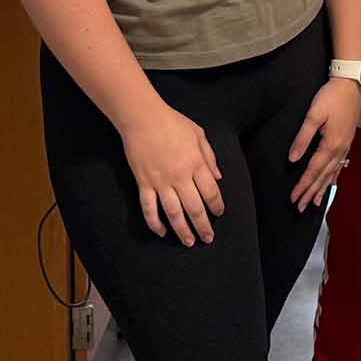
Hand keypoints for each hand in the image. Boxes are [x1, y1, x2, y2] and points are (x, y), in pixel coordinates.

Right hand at [117, 102, 224, 245]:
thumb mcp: (198, 134)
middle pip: (195, 208)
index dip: (216, 206)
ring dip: (182, 230)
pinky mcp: (144, 183)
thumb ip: (209, 157)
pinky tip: (162, 232)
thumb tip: (219, 178)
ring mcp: (161, 182)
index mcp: (196, 163)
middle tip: (208, 238)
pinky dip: (155, 223)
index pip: (211, 192)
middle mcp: (180, 176)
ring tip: (189, 242)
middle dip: (203, 226)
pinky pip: (149, 208)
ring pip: (174, 213)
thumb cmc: (172, 122)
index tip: (218, 214)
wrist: (142, 118)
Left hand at [287, 78, 360, 211]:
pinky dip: (334, 176)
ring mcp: (346, 146)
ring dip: (322, 188)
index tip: (294, 198)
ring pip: (332, 172)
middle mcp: (340, 149)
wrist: (352, 83)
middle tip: (300, 207)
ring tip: (315, 202)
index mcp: (331, 145)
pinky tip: (332, 181)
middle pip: (323, 176)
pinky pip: (340, 165)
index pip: (313, 170)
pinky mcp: (348, 141)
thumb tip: (293, 159)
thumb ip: (303, 138)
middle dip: (311, 192)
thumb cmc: (331, 96)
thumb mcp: (314, 115)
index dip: (303, 185)